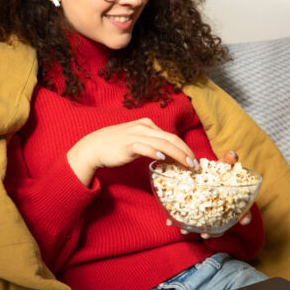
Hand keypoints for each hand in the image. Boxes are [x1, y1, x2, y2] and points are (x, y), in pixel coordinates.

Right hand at [67, 118, 196, 185]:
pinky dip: (154, 152)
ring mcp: (136, 135)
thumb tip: (168, 155)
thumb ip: (152, 145)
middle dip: (185, 151)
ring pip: (162, 143)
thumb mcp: (137, 141)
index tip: (193, 160)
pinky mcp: (128, 145)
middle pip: (170, 139)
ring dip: (176, 154)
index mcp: (148, 125)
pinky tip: (161, 158)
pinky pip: (143, 147)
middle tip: (195, 164)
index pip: (172, 136)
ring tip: (186, 164)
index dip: (185, 148)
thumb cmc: (116, 145)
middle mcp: (144, 127)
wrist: (94, 147)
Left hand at [165, 150, 251, 237]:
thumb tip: (233, 155)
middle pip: (221, 225)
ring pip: (204, 226)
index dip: (245, 216)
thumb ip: (227, 161)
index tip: (244, 221)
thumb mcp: (222, 165)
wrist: (200, 172)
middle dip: (213, 232)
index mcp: (231, 201)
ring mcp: (206, 213)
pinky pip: (187, 219)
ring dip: (194, 229)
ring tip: (184, 230)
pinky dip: (178, 221)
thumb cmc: (215, 171)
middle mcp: (220, 210)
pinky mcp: (192, 211)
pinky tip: (170, 221)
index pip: (243, 211)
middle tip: (205, 234)